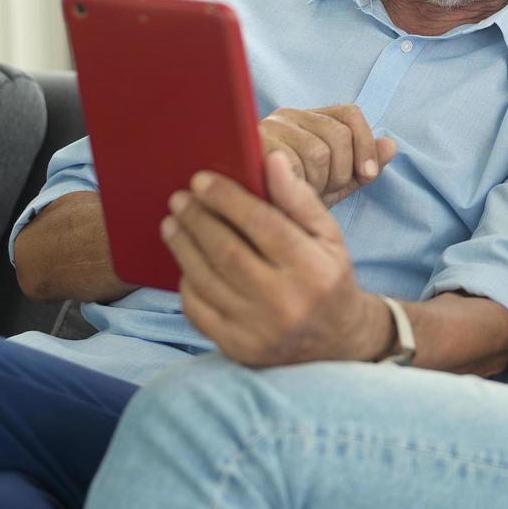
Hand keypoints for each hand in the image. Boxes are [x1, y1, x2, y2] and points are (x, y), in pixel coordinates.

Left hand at [161, 151, 391, 366]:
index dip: (227, 199)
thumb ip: (299, 199)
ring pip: (206, 279)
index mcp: (313, 269)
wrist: (334, 343)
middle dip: (197, 219)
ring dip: (183, 245)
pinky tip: (186, 261)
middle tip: (180, 198)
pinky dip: (187, 281)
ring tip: (173, 222)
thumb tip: (271, 160)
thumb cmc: (327, 277)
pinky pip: (198, 309)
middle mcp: (286, 303)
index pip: (263, 225)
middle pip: (227, 251)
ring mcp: (258, 330)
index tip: (202, 179)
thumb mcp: (328, 236)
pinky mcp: (237, 348)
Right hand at [258, 104, 397, 207]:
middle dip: (341, 171)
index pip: (350, 114)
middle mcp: (288, 116)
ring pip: (318, 151)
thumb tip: (391, 145)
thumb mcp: (336, 183)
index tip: (367, 176)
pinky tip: (293, 196)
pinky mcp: (252, 147)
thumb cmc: (295, 197)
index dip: (365, 145)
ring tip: (306, 194)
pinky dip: (300, 185)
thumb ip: (363, 166)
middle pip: (338, 135)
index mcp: (311, 118)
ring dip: (320, 182)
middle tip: (326, 191)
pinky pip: (291, 165)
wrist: (253, 220)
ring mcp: (268, 129)